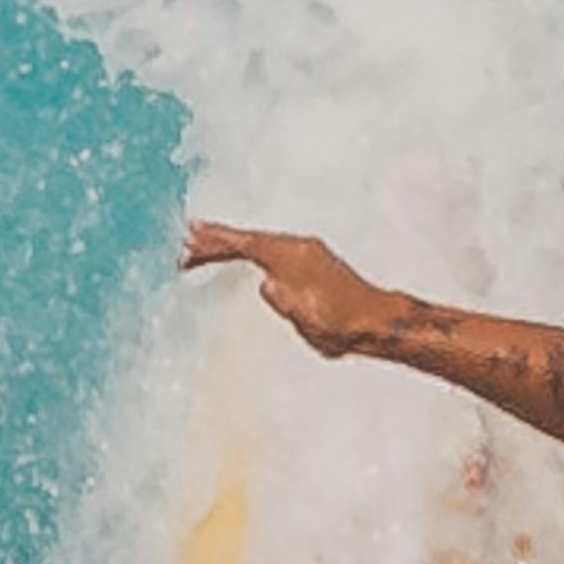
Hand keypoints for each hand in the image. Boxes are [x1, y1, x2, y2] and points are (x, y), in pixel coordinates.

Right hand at [181, 219, 404, 360]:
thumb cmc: (344, 324)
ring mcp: (306, 251)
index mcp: (293, 257)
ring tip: (205, 244)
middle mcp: (299, 247)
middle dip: (218, 239)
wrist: (376, 321)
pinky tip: (245, 255)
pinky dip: (252, 249)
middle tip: (187, 239)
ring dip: (233, 243)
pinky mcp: (311, 260)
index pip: (246, 245)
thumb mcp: (311, 321)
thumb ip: (286, 303)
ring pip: (260, 242)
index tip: (190, 242)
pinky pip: (273, 248)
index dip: (216, 242)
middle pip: (249, 238)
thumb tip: (266, 284)